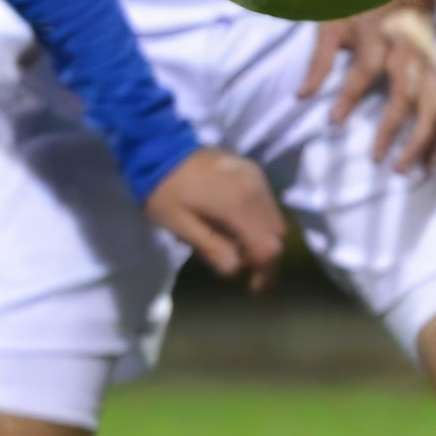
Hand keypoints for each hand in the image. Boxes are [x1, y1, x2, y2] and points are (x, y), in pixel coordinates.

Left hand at [144, 148, 288, 285]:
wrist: (159, 146)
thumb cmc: (165, 190)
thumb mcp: (180, 225)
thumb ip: (213, 248)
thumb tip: (236, 269)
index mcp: (238, 204)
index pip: (267, 247)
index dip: (265, 273)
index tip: (255, 289)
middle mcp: (255, 189)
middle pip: (277, 234)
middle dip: (265, 257)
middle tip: (245, 269)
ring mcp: (256, 177)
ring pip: (275, 219)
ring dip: (263, 239)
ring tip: (239, 249)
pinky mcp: (253, 170)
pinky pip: (268, 203)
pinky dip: (260, 221)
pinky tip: (239, 226)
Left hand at [304, 1, 435, 177]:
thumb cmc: (364, 8)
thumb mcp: (335, 24)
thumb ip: (319, 59)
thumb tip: (300, 96)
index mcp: (380, 38)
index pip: (365, 70)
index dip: (350, 96)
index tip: (333, 122)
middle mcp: (409, 55)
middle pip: (406, 94)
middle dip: (392, 128)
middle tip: (376, 158)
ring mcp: (429, 67)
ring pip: (432, 107)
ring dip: (421, 140)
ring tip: (402, 168)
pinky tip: (430, 160)